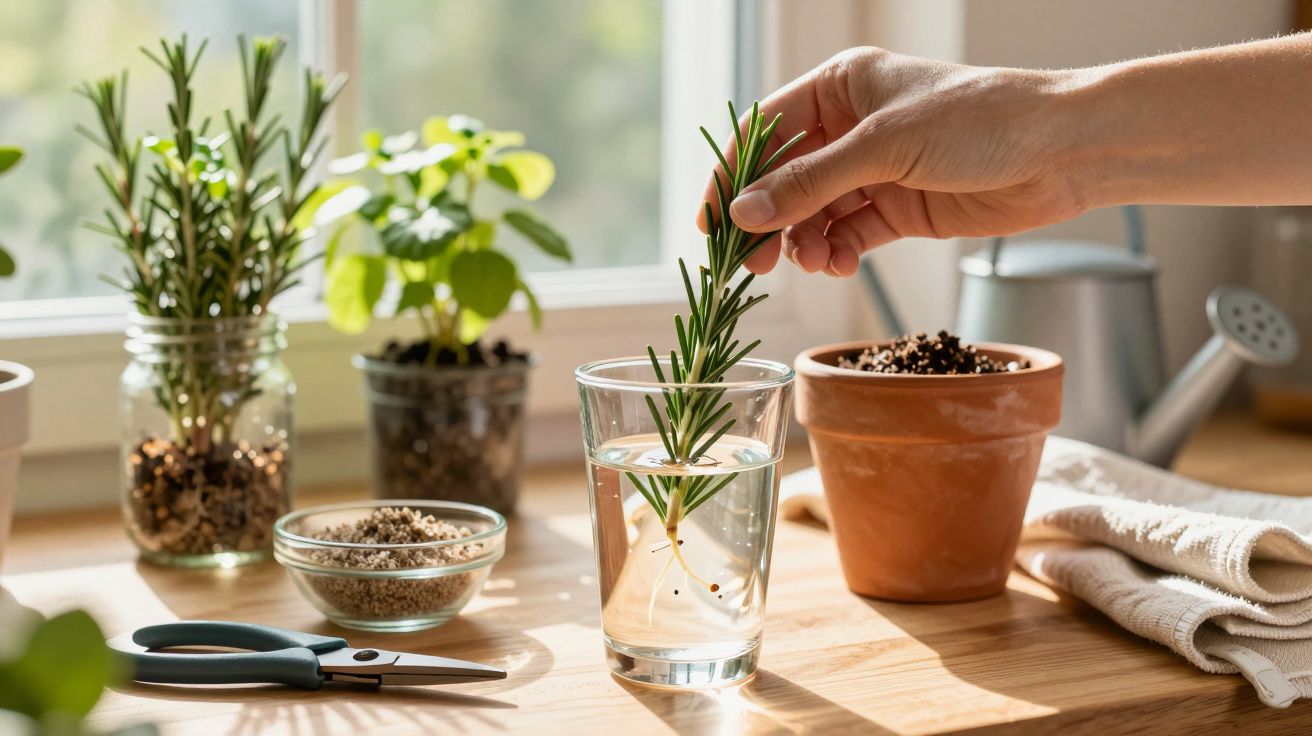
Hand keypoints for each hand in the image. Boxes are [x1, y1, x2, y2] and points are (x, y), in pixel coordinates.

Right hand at [699, 47, 1087, 275]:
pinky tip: (837, 266)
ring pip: (814, 212)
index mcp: (842, 86)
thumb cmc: (981, 121)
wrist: (1063, 151)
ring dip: (803, 242)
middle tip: (749, 263)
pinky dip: (835, 253)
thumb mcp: (885, 147)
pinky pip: (847, 234)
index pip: (766, 130)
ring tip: (811, 264)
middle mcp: (852, 126)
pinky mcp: (900, 207)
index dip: (733, 175)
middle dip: (767, 220)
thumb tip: (745, 213)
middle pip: (785, 177)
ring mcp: (876, 169)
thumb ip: (811, 183)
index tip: (711, 224)